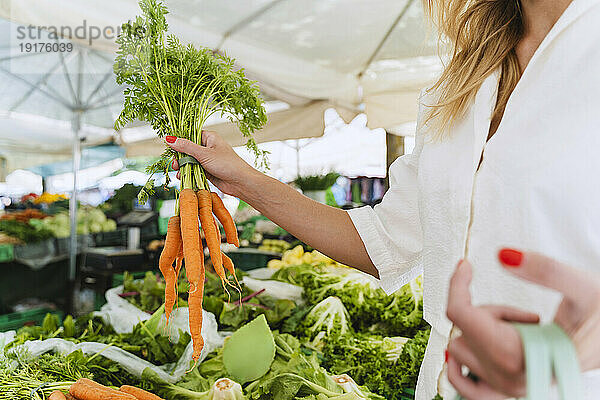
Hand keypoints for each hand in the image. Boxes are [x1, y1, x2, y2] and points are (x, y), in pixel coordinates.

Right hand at [166, 131, 257, 195]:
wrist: (240, 182)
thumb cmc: (227, 164)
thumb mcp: (204, 154)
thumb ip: (186, 147)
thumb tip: (170, 139)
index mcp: (209, 138)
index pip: (190, 135)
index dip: (180, 141)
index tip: (170, 148)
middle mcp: (208, 147)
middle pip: (187, 149)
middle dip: (180, 157)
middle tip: (175, 164)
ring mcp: (207, 159)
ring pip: (189, 161)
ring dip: (182, 166)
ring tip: (178, 171)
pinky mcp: (207, 170)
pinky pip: (193, 170)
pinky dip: (187, 173)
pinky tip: (183, 177)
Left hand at [446, 249, 599, 399]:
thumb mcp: (583, 287)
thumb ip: (545, 270)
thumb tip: (504, 256)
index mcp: (523, 354)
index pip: (462, 315)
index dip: (458, 284)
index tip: (466, 265)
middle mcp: (512, 377)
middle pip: (463, 330)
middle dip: (487, 311)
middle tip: (525, 313)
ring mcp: (508, 388)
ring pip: (463, 350)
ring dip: (484, 332)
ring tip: (523, 329)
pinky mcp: (508, 390)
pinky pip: (465, 385)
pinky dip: (461, 366)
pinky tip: (473, 349)